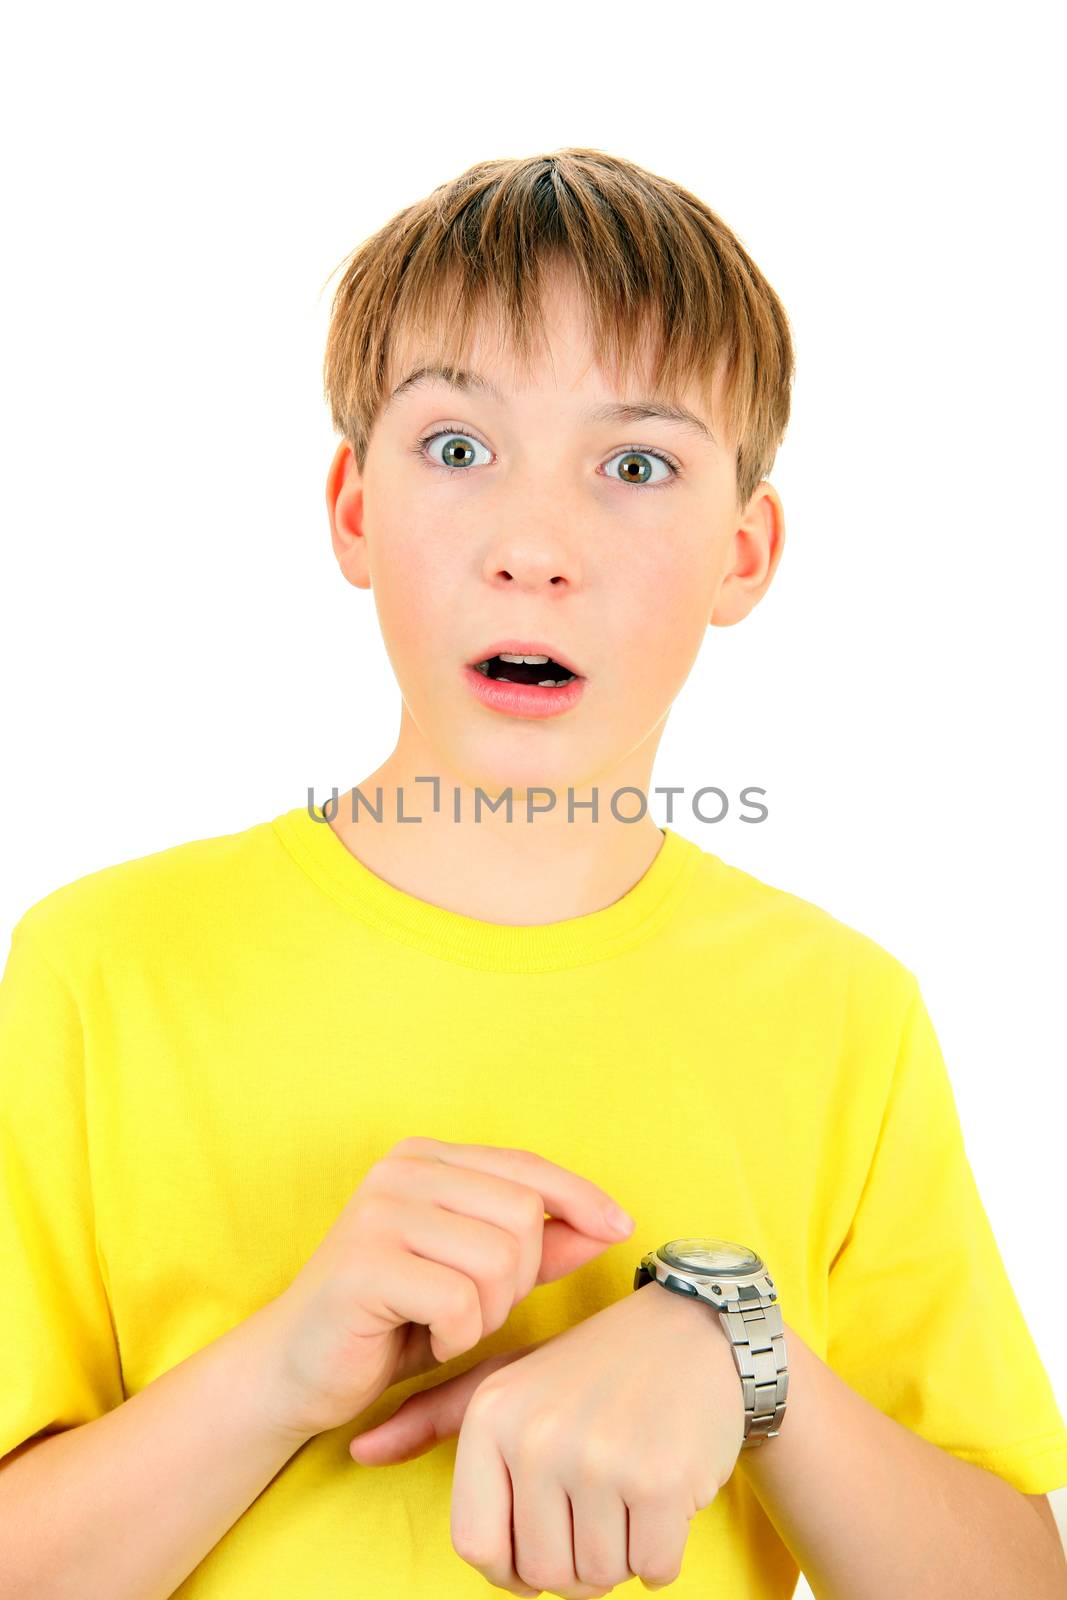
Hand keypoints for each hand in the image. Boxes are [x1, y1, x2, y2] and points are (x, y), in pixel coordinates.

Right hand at [255, 1136, 635, 1441]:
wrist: (294, 1371)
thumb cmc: (391, 1322)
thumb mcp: (475, 1279)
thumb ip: (536, 1248)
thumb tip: (606, 1224)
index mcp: (424, 1159)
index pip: (525, 1167)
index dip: (579, 1197)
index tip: (621, 1226)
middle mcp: (399, 1171)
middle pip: (521, 1215)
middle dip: (519, 1278)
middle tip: (475, 1310)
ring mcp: (378, 1213)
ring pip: (498, 1259)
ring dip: (488, 1312)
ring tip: (449, 1325)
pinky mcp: (364, 1265)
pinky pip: (460, 1302)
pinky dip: (457, 1336)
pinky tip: (427, 1339)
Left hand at [349, 1282, 745, 1596]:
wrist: (694, 1333)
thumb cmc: (590, 1368)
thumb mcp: (506, 1382)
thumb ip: (431, 1420)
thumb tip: (356, 1451)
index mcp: (492, 1417)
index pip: (480, 1550)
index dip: (516, 1560)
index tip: (545, 1526)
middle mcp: (537, 1435)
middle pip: (545, 1573)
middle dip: (578, 1555)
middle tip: (601, 1497)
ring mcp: (598, 1456)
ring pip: (600, 1576)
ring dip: (623, 1551)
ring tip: (631, 1484)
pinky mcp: (659, 1477)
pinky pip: (654, 1569)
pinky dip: (664, 1549)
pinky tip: (666, 1491)